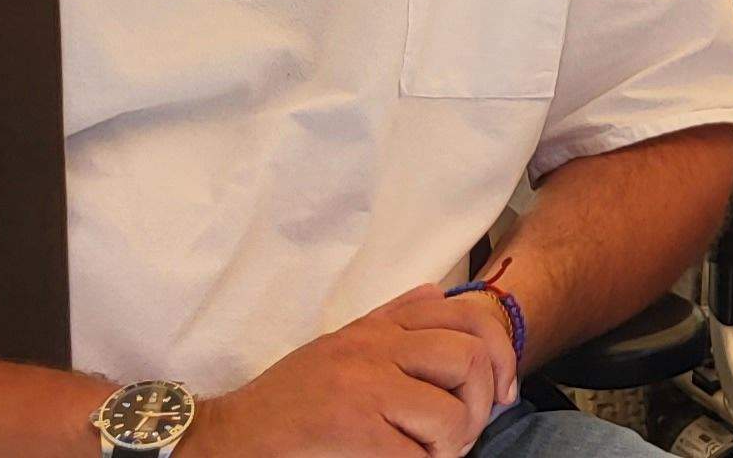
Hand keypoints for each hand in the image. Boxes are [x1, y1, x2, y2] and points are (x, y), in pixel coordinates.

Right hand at [186, 285, 509, 457]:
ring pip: (454, 411)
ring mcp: (365, 387)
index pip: (465, 316)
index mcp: (376, 328)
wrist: (230, 436)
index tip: (502, 390)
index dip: (500, 353)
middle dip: (483, 403)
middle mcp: (375, 349)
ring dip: (454, 443)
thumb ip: (390, 318)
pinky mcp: (354, 429)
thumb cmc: (288, 399)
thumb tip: (436, 290)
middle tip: (463, 432)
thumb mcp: (340, 344)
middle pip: (472, 358)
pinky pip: (419, 453)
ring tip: (429, 453)